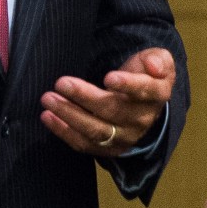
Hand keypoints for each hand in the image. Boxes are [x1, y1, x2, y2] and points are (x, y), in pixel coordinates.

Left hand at [39, 47, 175, 156]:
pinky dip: (64, 132)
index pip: (145, 90)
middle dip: (84, 97)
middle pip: (113, 111)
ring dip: (69, 115)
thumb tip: (153, 66)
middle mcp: (142, 119)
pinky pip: (84, 144)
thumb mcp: (158, 60)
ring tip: (48, 99)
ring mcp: (124, 137)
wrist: (144, 105)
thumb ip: (158, 59)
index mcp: (157, 95)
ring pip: (96, 130)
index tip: (108, 77)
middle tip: (61, 83)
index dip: (128, 85)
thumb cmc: (145, 75)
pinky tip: (48, 116)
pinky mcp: (108, 148)